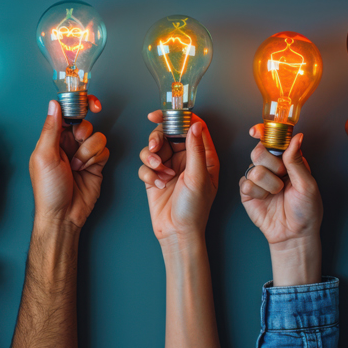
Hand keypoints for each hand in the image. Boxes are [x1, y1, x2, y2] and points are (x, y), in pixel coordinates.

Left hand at [29, 96, 108, 229]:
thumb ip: (51, 128)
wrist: (63, 215)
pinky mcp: (96, 163)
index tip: (90, 103)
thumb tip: (54, 103)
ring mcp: (83, 153)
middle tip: (76, 142)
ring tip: (77, 166)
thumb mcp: (44, 155)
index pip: (66, 113)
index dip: (79, 105)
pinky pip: (104, 149)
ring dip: (88, 151)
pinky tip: (86, 170)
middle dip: (83, 132)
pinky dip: (96, 158)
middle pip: (84, 122)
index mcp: (52, 138)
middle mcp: (68, 143)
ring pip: (96, 136)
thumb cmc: (47, 189)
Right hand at [138, 111, 218, 244]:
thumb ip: (195, 149)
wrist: (177, 232)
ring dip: (151, 158)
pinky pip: (144, 165)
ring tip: (159, 172)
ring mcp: (169, 167)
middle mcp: (185, 158)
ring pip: (152, 148)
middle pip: (166, 133)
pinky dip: (148, 174)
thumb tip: (195, 125)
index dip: (176, 116)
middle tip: (155, 148)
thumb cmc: (194, 209)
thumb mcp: (198, 177)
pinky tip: (157, 185)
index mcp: (202, 155)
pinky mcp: (154, 176)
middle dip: (157, 139)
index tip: (158, 115)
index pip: (191, 125)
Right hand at [239, 124, 321, 285]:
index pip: (273, 140)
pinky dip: (259, 193)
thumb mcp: (308, 184)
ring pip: (253, 169)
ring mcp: (258, 178)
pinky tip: (267, 199)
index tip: (257, 131)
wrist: (294, 234)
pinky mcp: (247, 191)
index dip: (264, 132)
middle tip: (282, 176)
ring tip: (278, 193)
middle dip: (271, 164)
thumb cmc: (307, 211)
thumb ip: (297, 160)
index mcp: (287, 160)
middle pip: (258, 151)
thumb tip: (297, 137)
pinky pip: (246, 183)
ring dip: (269, 184)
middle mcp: (271, 167)